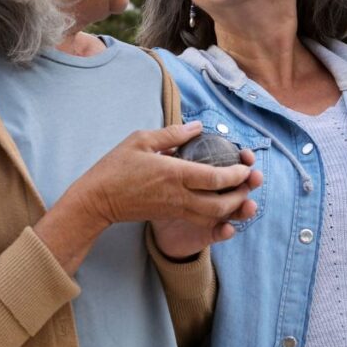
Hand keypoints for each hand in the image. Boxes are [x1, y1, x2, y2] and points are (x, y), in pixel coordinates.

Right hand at [63, 122, 257, 228]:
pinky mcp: (169, 215)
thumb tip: (198, 127)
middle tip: (250, 183)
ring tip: (241, 195)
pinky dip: (216, 214)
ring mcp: (174, 208)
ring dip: (232, 208)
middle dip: (240, 195)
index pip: (215, 178)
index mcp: (174, 174)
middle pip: (220, 204)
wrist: (97, 200)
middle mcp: (178, 195)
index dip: (236, 175)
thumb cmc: (116, 167)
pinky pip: (200, 219)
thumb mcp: (141, 140)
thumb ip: (172, 134)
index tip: (247, 166)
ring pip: (212, 216)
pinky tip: (222, 204)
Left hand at [152, 148, 262, 259]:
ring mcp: (212, 215)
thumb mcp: (161, 161)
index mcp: (207, 177)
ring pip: (235, 212)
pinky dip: (224, 231)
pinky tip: (227, 229)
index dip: (243, 162)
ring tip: (249, 206)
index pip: (232, 167)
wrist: (141, 216)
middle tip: (255, 176)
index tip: (248, 156)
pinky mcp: (203, 233)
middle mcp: (215, 195)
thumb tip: (196, 128)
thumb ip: (175, 143)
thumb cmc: (153, 184)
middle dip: (252, 182)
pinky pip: (217, 233)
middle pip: (241, 188)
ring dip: (245, 209)